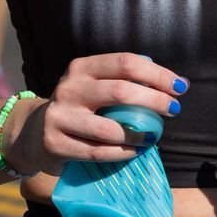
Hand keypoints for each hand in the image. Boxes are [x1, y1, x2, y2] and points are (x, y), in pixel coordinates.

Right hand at [6, 51, 184, 171]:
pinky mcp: (55, 143)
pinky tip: (136, 151)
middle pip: (120, 91)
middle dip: (154, 101)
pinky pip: (98, 152)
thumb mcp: (94, 86)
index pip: (126, 63)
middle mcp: (68, 87)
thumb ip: (123, 81)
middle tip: (173, 110)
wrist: (36, 132)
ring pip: (109, 128)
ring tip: (153, 136)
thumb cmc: (80, 108)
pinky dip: (122, 153)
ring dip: (139, 134)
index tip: (180, 87)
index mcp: (82, 67)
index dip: (157, 75)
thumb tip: (173, 85)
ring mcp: (59, 116)